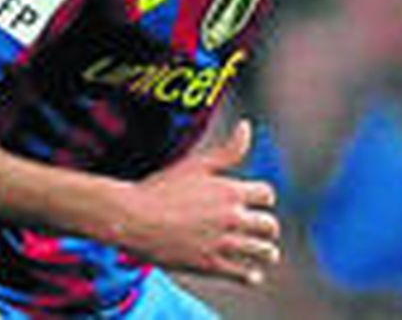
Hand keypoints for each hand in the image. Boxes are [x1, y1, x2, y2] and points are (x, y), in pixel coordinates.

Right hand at [105, 121, 280, 286]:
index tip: (255, 202)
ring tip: (265, 253)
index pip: (267, 195)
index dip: (262, 198)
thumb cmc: (160, 188)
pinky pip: (245, 274)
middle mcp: (232, 217)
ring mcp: (223, 243)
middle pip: (269, 225)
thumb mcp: (194, 163)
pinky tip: (250, 273)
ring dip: (266, 252)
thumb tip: (247, 126)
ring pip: (263, 252)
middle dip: (266, 227)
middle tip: (260, 230)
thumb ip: (226, 150)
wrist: (132, 218)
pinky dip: (252, 275)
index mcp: (230, 191)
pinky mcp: (211, 265)